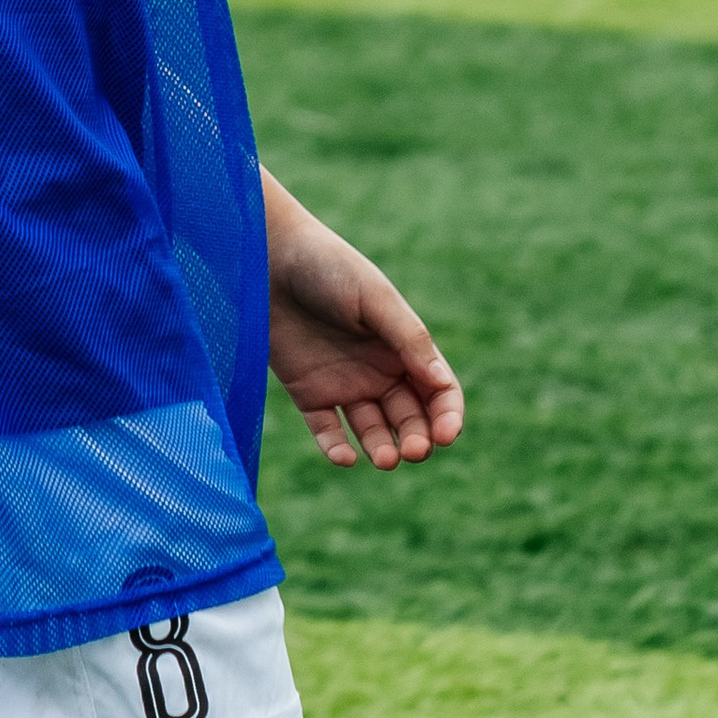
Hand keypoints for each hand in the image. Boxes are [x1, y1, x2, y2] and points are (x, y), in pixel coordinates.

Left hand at [265, 199, 462, 471]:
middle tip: (412, 450)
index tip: (447, 435)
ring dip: (382, 448)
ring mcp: (344, 384)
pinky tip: (345, 458)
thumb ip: (408, 338)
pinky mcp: (309, 393)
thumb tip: (441, 383)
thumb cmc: (328, 267)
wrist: (269, 258)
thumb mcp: (375, 298)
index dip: (448, 416)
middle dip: (417, 438)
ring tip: (384, 459)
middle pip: (410, 417)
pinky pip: (327, 430)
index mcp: (403, 345)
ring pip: (373, 431)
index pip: (438, 391)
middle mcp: (379, 370)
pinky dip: (337, 449)